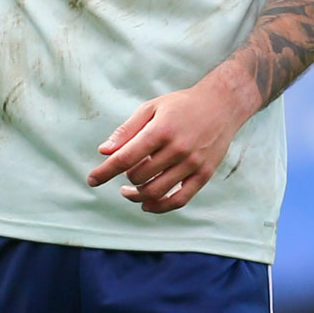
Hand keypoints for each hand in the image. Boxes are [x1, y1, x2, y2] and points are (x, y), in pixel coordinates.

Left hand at [86, 68, 257, 213]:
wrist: (221, 106)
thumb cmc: (181, 105)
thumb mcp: (150, 108)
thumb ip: (126, 131)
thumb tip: (104, 152)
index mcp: (161, 130)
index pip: (126, 157)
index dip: (105, 171)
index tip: (92, 179)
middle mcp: (177, 149)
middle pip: (140, 176)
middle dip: (124, 178)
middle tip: (121, 172)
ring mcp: (193, 164)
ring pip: (157, 191)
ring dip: (137, 196)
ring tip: (128, 191)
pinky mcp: (204, 175)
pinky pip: (180, 200)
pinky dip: (160, 207)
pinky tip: (147, 204)